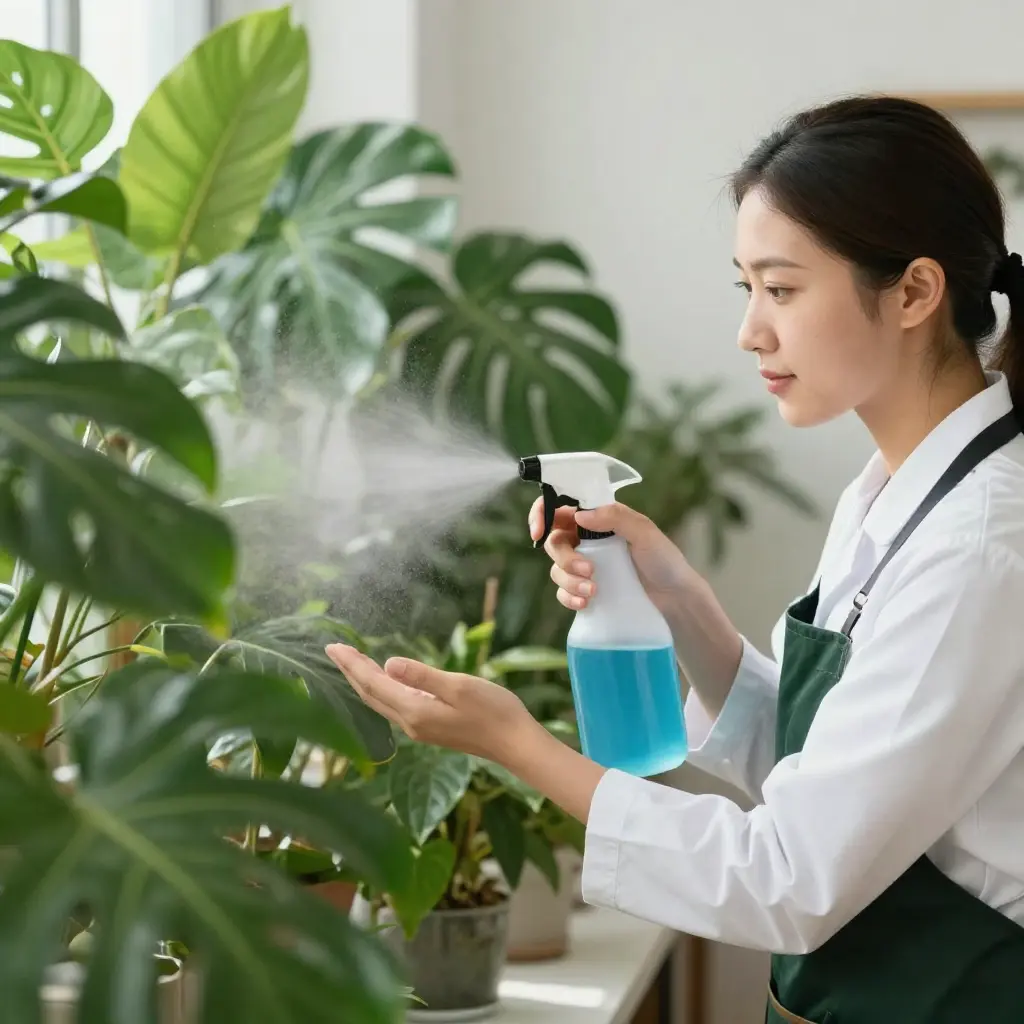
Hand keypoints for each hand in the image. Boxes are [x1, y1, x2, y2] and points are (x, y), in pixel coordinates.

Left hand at [325, 644, 538, 764]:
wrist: (515, 744)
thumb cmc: (494, 711)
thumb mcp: (460, 686)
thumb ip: (422, 676)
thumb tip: (388, 663)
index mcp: (415, 711)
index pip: (373, 684)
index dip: (351, 664)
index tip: (332, 646)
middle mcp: (411, 723)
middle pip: (369, 695)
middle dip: (350, 672)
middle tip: (333, 650)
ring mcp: (419, 728)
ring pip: (380, 702)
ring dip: (363, 681)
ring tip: (352, 662)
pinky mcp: (430, 728)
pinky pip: (393, 706)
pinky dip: (381, 689)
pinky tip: (383, 680)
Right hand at [529, 498, 696, 617]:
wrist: (675, 599)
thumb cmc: (665, 560)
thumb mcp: (644, 532)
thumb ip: (615, 517)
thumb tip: (579, 515)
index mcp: (597, 518)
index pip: (558, 508)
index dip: (540, 515)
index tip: (537, 531)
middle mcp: (587, 539)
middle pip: (554, 541)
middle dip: (564, 558)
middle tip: (588, 570)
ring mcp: (585, 564)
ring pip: (557, 568)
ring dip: (569, 580)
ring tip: (593, 591)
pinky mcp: (586, 588)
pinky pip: (563, 591)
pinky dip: (568, 597)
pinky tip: (584, 604)